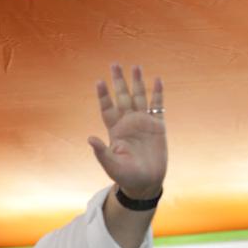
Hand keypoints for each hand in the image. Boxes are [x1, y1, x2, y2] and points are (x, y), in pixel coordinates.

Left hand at [89, 64, 166, 199]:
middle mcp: (128, 123)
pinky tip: (157, 80)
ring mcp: (143, 123)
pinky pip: (158, 106)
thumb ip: (101, 152)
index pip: (107, 108)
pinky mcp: (158, 127)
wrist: (145, 183)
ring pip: (139, 98)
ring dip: (137, 83)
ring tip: (135, 66)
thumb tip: (89, 138)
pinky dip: (158, 93)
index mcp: (115, 130)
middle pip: (122, 97)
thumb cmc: (126, 176)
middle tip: (114, 64)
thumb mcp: (111, 165)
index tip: (99, 81)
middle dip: (119, 81)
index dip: (103, 95)